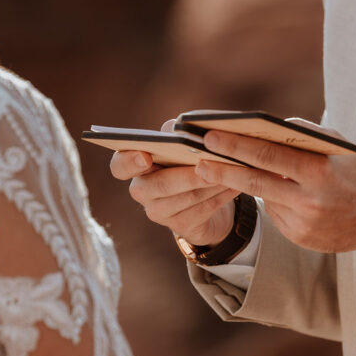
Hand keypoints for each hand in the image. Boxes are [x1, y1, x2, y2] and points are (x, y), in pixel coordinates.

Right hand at [109, 131, 237, 246]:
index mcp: (135, 166)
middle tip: (205, 164)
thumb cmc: (185, 160)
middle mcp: (142, 190)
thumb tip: (184, 130)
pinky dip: (220, 196)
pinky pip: (202, 211)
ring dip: (210, 183)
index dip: (129, 161)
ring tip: (230, 170)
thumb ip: (175, 134)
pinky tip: (235, 185)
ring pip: (185, 199)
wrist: (201, 196)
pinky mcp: (180, 226)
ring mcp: (158, 212)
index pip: (119, 166)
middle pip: (158, 186)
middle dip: (185, 175)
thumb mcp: (178, 144)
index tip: (145, 156)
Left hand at [193, 124, 355, 252]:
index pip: (269, 156)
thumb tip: (267, 126)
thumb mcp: (337, 147)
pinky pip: (277, 216)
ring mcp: (304, 223)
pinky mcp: (301, 238)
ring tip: (215, 171)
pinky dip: (273, 202)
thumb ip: (304, 135)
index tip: (211, 138)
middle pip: (257, 182)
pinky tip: (273, 194)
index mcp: (319, 171)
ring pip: (264, 199)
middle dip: (223, 169)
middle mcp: (310, 200)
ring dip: (241, 184)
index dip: (236, 147)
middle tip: (198, 160)